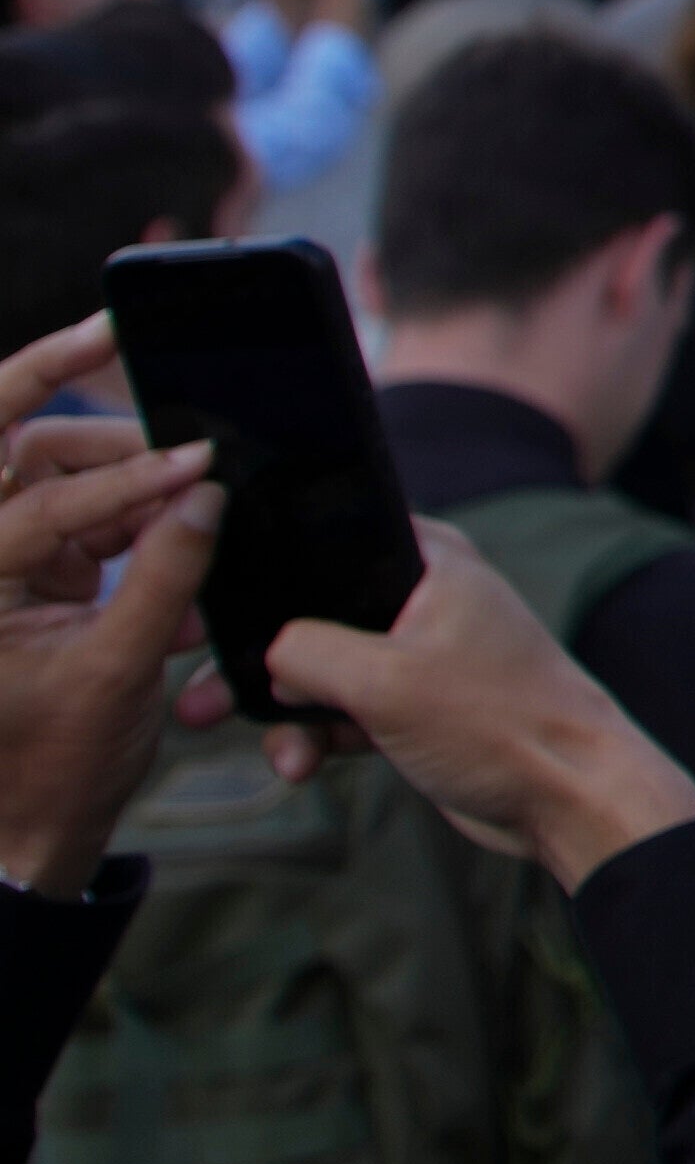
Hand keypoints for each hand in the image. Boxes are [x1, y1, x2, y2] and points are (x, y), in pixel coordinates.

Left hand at [0, 350, 219, 899]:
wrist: (27, 828)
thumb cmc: (50, 766)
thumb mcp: (115, 674)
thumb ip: (162, 579)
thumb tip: (205, 499)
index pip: (40, 504)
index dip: (125, 480)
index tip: (200, 464)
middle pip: (3, 445)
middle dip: (51, 387)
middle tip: (107, 335)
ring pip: (44, 468)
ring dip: (113, 467)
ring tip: (185, 487)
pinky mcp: (29, 573)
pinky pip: (76, 511)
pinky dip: (127, 513)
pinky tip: (179, 532)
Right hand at [220, 523, 694, 891]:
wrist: (570, 798)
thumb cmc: (498, 723)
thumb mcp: (383, 679)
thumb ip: (306, 650)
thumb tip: (265, 651)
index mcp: (431, 559)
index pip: (328, 537)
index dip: (266, 572)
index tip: (211, 610)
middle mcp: (425, 596)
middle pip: (313, 613)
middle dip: (256, 662)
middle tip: (197, 701)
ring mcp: (421, 653)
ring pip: (322, 671)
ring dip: (284, 711)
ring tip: (264, 750)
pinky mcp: (418, 705)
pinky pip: (345, 711)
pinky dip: (318, 736)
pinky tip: (302, 766)